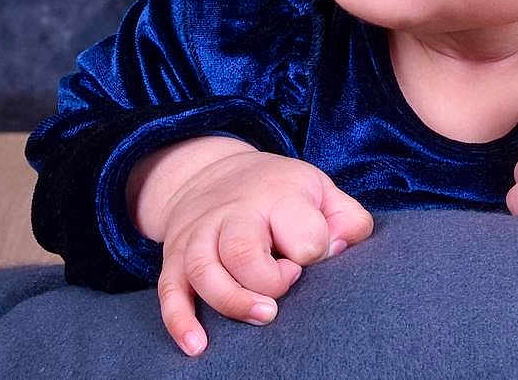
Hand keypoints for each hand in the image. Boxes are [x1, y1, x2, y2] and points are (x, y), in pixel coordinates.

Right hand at [155, 151, 373, 355]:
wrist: (210, 171)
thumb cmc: (278, 191)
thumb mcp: (320, 189)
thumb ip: (347, 218)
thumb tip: (339, 250)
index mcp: (278, 195)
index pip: (302, 230)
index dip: (314, 251)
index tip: (312, 256)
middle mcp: (233, 213)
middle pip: (242, 251)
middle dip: (269, 281)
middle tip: (287, 283)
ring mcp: (199, 234)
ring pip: (204, 272)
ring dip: (232, 302)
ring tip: (262, 315)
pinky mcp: (174, 257)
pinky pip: (169, 291)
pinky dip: (180, 321)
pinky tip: (197, 345)